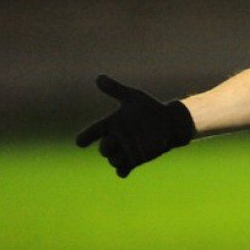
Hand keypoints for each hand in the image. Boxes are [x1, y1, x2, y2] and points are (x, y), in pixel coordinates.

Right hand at [76, 75, 193, 177]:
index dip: (85, 137)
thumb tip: (98, 77)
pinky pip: (123, 170)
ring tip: (123, 155)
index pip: (92, 132)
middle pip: (104, 149)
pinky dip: (122, 171)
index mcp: (112, 124)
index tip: (80, 142)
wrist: (169, 122)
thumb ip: (115, 89)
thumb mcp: (133, 97)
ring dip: (116, 160)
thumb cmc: (150, 108)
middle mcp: (116, 138)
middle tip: (113, 141)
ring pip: (113, 160)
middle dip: (106, 148)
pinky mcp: (136, 160)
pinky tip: (124, 171)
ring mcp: (125, 150)